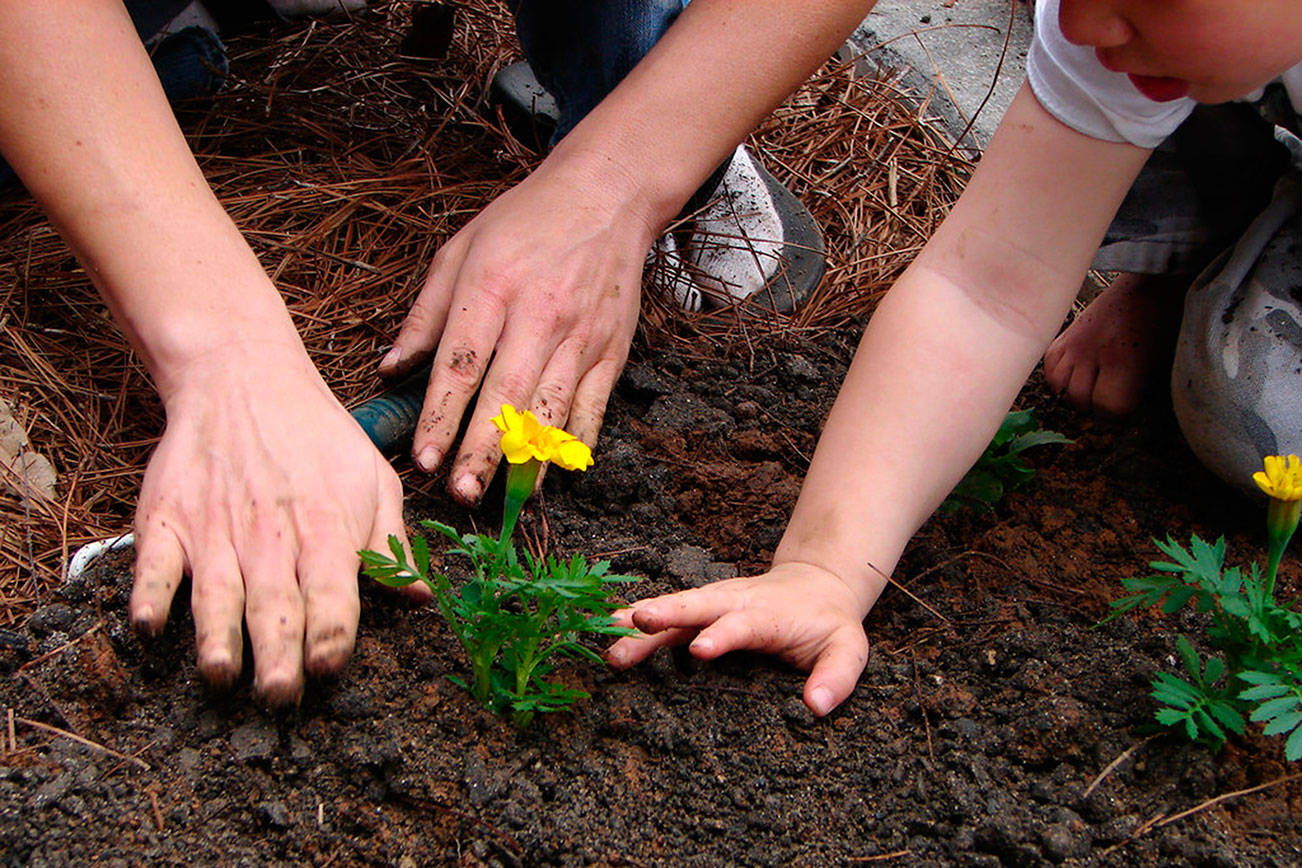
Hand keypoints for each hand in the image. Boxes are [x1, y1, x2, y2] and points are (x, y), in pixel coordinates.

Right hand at [127, 344, 427, 703]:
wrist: (243, 378)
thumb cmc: (318, 438)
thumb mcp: (372, 479)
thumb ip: (391, 543)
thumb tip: (421, 597)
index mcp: (326, 525)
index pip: (333, 589)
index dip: (332, 631)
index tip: (330, 666)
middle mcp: (270, 533)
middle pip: (275, 601)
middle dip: (277, 651)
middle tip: (279, 695)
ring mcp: (214, 526)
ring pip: (215, 590)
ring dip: (216, 635)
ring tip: (221, 674)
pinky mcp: (168, 517)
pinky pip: (153, 561)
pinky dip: (149, 592)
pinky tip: (148, 624)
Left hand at [381, 160, 651, 502]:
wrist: (606, 197)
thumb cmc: (525, 222)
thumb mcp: (461, 249)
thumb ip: (425, 313)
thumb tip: (390, 368)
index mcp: (493, 288)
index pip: (461, 364)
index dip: (441, 416)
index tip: (422, 458)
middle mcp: (540, 316)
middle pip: (507, 396)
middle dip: (482, 450)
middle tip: (461, 493)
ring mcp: (581, 337)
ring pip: (552, 410)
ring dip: (528, 459)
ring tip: (504, 498)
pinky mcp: (611, 351)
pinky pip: (592, 408)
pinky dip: (573, 445)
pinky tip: (552, 473)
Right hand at [605, 563, 870, 716]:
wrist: (816, 584)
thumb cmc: (829, 623)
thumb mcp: (848, 649)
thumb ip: (835, 676)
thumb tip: (815, 707)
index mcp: (768, 614)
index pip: (742, 624)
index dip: (721, 635)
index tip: (699, 650)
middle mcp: (734, 602)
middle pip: (697, 606)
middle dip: (667, 614)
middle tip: (636, 624)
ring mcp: (714, 603)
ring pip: (675, 608)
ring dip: (642, 619)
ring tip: (608, 635)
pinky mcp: (700, 610)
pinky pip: (666, 614)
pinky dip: (636, 618)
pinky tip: (608, 628)